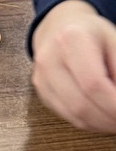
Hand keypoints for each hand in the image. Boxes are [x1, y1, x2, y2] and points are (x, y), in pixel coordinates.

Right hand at [31, 0, 115, 132]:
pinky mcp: (41, 91)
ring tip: (115, 116)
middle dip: (110, 119)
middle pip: (82, 105)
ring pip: (75, 115)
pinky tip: (102, 114)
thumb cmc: (92, 35)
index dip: (114, 105)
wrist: (60, 26)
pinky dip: (91, 122)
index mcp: (71, 39)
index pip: (93, 84)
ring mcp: (41, 77)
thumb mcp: (115, 42)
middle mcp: (49, 59)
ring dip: (102, 123)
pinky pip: (69, 117)